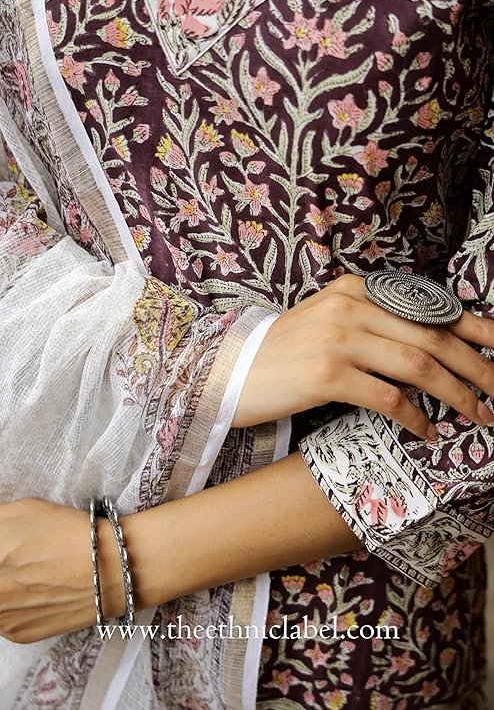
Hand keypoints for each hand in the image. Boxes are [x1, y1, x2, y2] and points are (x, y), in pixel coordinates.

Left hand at [0, 498, 124, 642]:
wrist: (110, 569)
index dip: (1, 549)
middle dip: (4, 567)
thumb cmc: (69, 532)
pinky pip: (5, 617)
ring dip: (4, 586)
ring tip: (29, 573)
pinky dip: (15, 605)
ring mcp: (0, 618)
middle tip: (18, 559)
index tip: (8, 548)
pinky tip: (38, 590)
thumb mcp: (23, 509)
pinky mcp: (16, 635)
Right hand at [233, 273, 493, 439]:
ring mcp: (338, 339)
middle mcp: (350, 307)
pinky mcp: (327, 374)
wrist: (233, 372)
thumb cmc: (285, 352)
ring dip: (457, 394)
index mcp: (356, 289)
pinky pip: (387, 397)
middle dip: (475, 367)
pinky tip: (426, 431)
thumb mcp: (330, 322)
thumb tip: (430, 347)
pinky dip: (415, 417)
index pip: (427, 307)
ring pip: (417, 366)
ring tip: (480, 415)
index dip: (474, 327)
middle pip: (431, 338)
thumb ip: (374, 323)